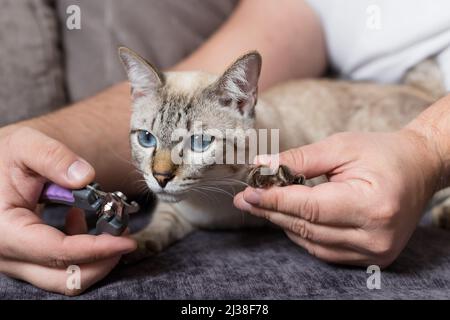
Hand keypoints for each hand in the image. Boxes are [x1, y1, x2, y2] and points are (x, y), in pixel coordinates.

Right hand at [0, 127, 136, 294]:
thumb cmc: (3, 155)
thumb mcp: (25, 145)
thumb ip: (53, 157)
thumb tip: (85, 177)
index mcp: (5, 230)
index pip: (58, 252)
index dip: (97, 248)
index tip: (127, 240)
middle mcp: (6, 254)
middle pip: (65, 278)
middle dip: (102, 260)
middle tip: (124, 234)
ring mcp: (15, 260)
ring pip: (64, 278)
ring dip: (94, 257)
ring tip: (105, 225)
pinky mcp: (24, 257)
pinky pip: (58, 268)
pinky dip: (79, 251)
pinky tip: (78, 220)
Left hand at [234, 129, 442, 266]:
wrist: (419, 169)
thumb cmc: (383, 153)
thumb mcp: (341, 147)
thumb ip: (301, 160)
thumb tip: (263, 166)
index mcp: (372, 204)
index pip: (310, 207)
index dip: (275, 200)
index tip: (249, 193)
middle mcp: (375, 235)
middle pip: (308, 227)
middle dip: (272, 211)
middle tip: (246, 198)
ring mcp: (374, 251)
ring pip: (312, 242)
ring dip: (284, 223)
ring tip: (265, 204)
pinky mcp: (371, 258)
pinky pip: (323, 251)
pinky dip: (303, 234)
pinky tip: (291, 217)